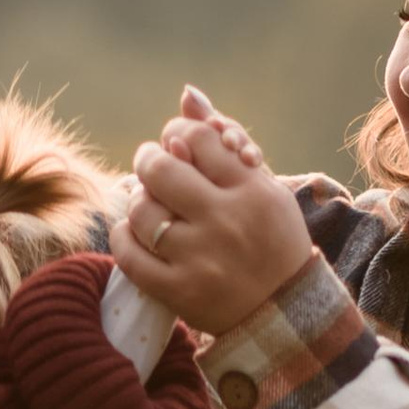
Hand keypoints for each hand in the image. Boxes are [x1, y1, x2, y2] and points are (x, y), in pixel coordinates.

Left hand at [111, 87, 311, 339]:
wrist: (286, 313)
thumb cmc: (272, 239)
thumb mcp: (263, 186)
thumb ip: (224, 141)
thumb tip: (186, 95)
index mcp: (251, 189)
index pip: (195, 137)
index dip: (177, 133)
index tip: (176, 145)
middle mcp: (225, 221)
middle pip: (160, 169)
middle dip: (147, 160)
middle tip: (151, 166)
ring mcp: (201, 259)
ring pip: (142, 212)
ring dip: (137, 202)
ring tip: (149, 204)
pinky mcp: (181, 292)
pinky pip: (130, 256)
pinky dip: (123, 238)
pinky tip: (133, 233)